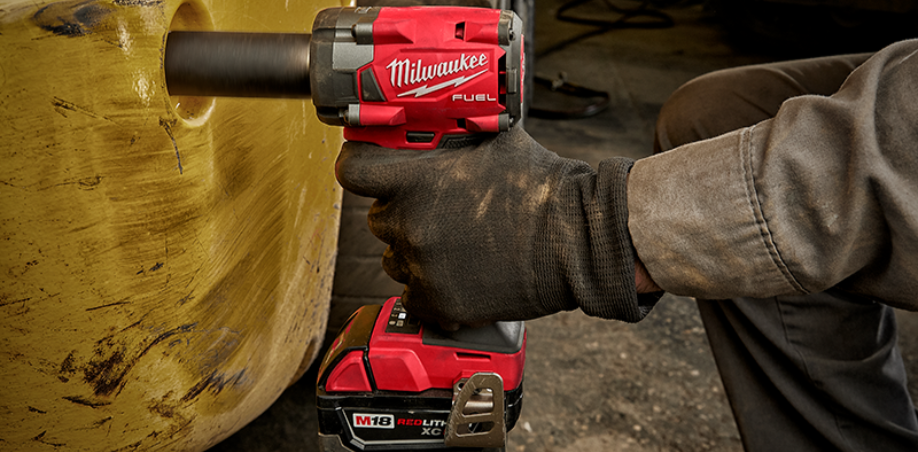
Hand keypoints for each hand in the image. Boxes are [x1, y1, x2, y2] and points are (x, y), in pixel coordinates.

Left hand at [335, 127, 658, 326]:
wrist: (577, 242)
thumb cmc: (542, 189)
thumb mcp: (498, 137)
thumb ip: (459, 127)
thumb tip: (445, 108)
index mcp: (417, 181)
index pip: (352, 171)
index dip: (359, 166)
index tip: (368, 168)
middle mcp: (411, 225)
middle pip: (375, 218)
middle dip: (399, 211)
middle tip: (434, 209)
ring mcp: (423, 268)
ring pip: (393, 258)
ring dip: (413, 251)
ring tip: (453, 243)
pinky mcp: (440, 302)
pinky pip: (413, 296)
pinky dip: (429, 288)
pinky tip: (458, 273)